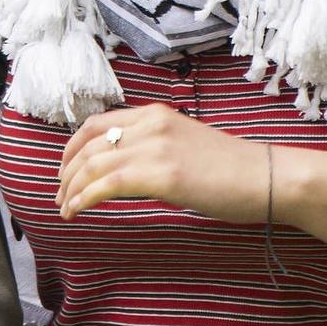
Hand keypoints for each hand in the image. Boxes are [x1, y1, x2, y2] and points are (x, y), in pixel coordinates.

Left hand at [58, 105, 276, 225]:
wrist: (267, 177)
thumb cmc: (232, 170)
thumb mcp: (185, 147)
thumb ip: (153, 150)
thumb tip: (121, 172)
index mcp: (157, 114)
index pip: (98, 124)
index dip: (73, 148)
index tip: (65, 171)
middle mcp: (152, 123)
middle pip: (89, 143)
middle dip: (67, 172)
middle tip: (59, 195)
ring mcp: (157, 147)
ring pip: (93, 164)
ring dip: (71, 189)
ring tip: (64, 208)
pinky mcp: (163, 174)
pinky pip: (107, 184)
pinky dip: (84, 198)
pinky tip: (76, 211)